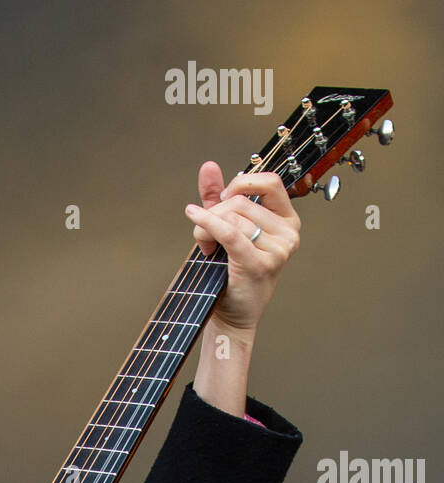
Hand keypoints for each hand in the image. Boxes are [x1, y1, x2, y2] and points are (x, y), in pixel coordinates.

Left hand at [184, 162, 300, 336]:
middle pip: (242, 202)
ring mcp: (278, 250)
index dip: (242, 183)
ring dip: (207, 229)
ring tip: (207, 248)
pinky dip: (206, 223)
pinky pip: (229, 232)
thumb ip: (216, 197)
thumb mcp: (225, 229)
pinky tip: (192, 216)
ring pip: (232, 218)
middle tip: (205, 236)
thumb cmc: (229, 274)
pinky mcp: (260, 263)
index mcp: (288, 221)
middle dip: (213, 214)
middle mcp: (289, 234)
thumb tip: (208, 166)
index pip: (270, 182)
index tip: (222, 197)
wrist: (231, 316)